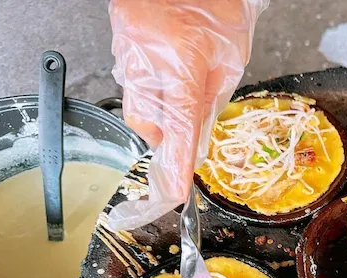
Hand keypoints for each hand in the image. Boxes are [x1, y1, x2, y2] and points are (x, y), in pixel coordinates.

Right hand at [107, 0, 267, 229]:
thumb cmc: (221, 10)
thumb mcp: (228, 63)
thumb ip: (209, 104)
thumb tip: (196, 141)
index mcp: (182, 63)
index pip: (178, 127)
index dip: (177, 163)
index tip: (174, 191)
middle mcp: (147, 57)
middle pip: (146, 121)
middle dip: (164, 131)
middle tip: (183, 121)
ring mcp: (126, 46)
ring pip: (134, 99)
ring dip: (156, 103)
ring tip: (178, 78)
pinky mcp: (118, 38)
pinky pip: (129, 75)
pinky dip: (147, 80)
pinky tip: (164, 62)